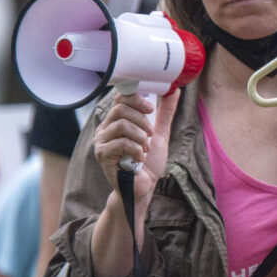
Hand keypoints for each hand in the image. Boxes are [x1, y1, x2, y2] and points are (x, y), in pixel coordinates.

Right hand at [92, 90, 179, 210]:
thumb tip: (174, 90)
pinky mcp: (102, 154)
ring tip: (146, 148)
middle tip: (151, 134)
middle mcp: (105, 128)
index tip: (151, 109)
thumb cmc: (148, 161)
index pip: (120, 98)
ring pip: (122, 125)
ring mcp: (101, 141)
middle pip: (121, 108)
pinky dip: (136, 149)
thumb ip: (165, 112)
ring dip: (141, 136)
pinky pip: (121, 143)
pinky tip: (139, 158)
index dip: (136, 98)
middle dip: (142, 120)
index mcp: (117, 120)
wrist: (143, 186)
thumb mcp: (160, 133)